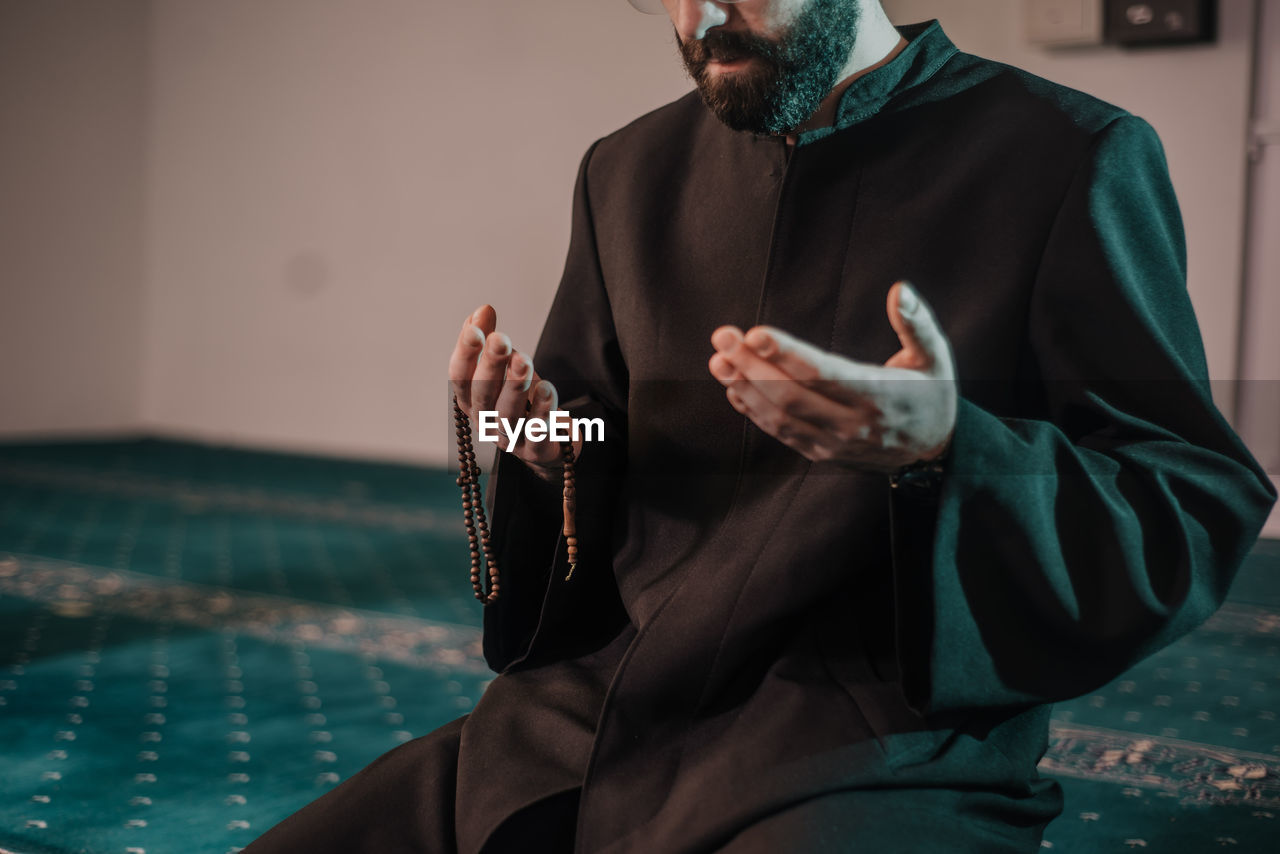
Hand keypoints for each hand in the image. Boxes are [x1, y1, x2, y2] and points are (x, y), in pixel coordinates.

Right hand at [448, 305, 575, 478]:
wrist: (550, 441)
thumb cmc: (522, 400)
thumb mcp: (506, 368)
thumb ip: (491, 339)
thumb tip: (483, 309)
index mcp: (472, 401)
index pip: (460, 377)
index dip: (465, 353)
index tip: (475, 328)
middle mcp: (486, 422)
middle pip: (483, 395)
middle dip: (490, 366)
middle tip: (501, 339)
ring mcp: (510, 439)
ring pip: (507, 415)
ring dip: (514, 387)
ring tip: (523, 361)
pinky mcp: (537, 450)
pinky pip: (538, 434)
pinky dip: (542, 412)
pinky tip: (548, 389)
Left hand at [707, 282, 956, 472]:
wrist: (934, 453)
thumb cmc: (932, 394)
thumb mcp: (936, 356)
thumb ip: (917, 323)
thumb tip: (900, 289)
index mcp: (879, 395)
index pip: (824, 373)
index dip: (787, 354)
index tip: (756, 333)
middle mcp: (853, 424)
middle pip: (791, 395)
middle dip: (751, 365)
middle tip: (722, 337)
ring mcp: (834, 443)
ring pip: (780, 417)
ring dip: (744, 387)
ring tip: (719, 360)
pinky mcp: (822, 454)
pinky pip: (782, 433)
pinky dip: (754, 411)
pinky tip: (734, 387)